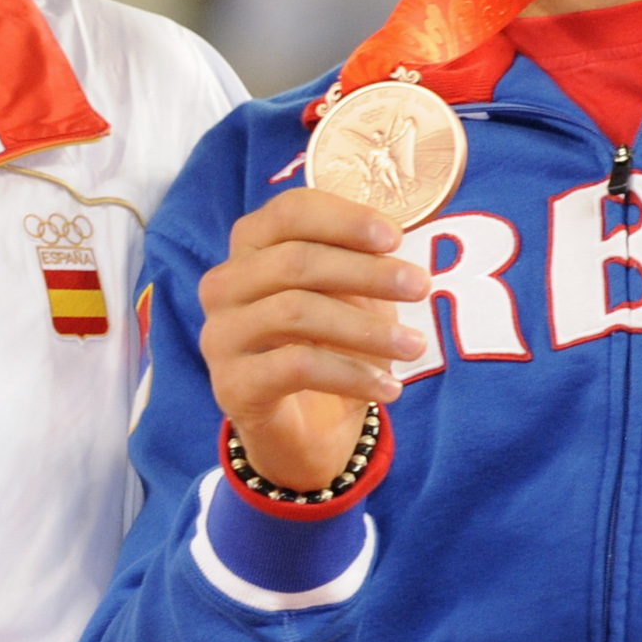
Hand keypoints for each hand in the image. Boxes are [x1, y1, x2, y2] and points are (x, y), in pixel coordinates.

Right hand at [195, 188, 429, 492]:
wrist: (307, 428)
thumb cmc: (330, 345)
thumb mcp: (351, 295)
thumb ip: (360, 261)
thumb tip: (391, 237)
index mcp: (250, 248)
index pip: (289, 212)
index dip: (344, 219)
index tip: (396, 237)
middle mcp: (224, 285)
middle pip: (294, 261)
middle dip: (365, 272)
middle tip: (421, 286)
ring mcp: (220, 335)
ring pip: (295, 312)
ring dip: (366, 328)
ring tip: (414, 346)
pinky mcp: (231, 384)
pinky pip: (296, 367)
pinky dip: (352, 375)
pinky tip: (389, 388)